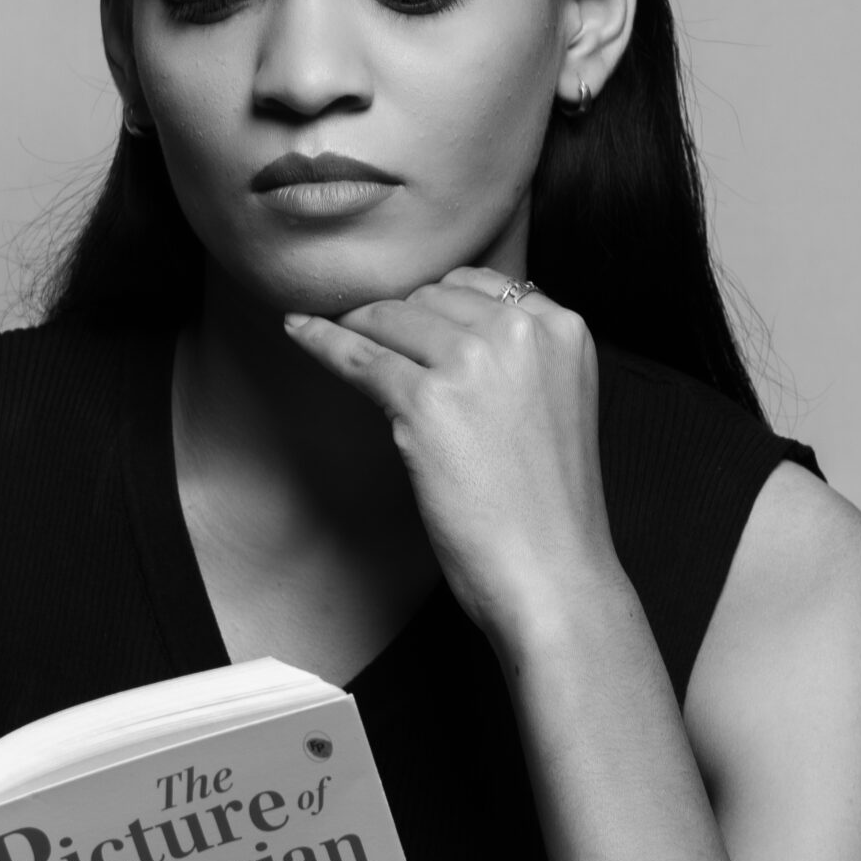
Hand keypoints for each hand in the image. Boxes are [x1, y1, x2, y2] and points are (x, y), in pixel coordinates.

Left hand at [284, 270, 621, 645]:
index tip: (408, 321)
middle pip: (430, 297)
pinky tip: (298, 329)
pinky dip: (321, 341)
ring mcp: (473, 362)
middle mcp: (521, 331)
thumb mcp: (554, 403)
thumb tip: (440, 323)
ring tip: (333, 331)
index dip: (435, 304)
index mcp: (562, 328)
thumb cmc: (548, 507)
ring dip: (358, 327)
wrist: (553, 575)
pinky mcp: (427, 401)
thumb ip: (516, 357)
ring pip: (391, 319)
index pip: (478, 285)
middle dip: (397, 318)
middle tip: (368, 337)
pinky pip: (357, 357)